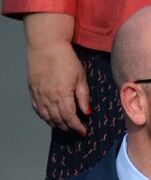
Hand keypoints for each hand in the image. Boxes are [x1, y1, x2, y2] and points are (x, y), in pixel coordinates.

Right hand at [25, 13, 87, 133]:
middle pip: (58, 120)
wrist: (46, 47)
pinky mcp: (33, 92)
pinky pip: (38, 110)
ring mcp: (39, 95)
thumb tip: (87, 112)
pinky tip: (52, 119)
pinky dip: (46, 118)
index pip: (69, 117)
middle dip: (68, 128)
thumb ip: (83, 96)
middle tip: (76, 132)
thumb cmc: (65, 59)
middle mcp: (48, 97)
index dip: (76, 127)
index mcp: (62, 94)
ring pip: (47, 117)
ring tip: (66, 128)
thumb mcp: (80, 77)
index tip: (83, 132)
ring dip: (57, 125)